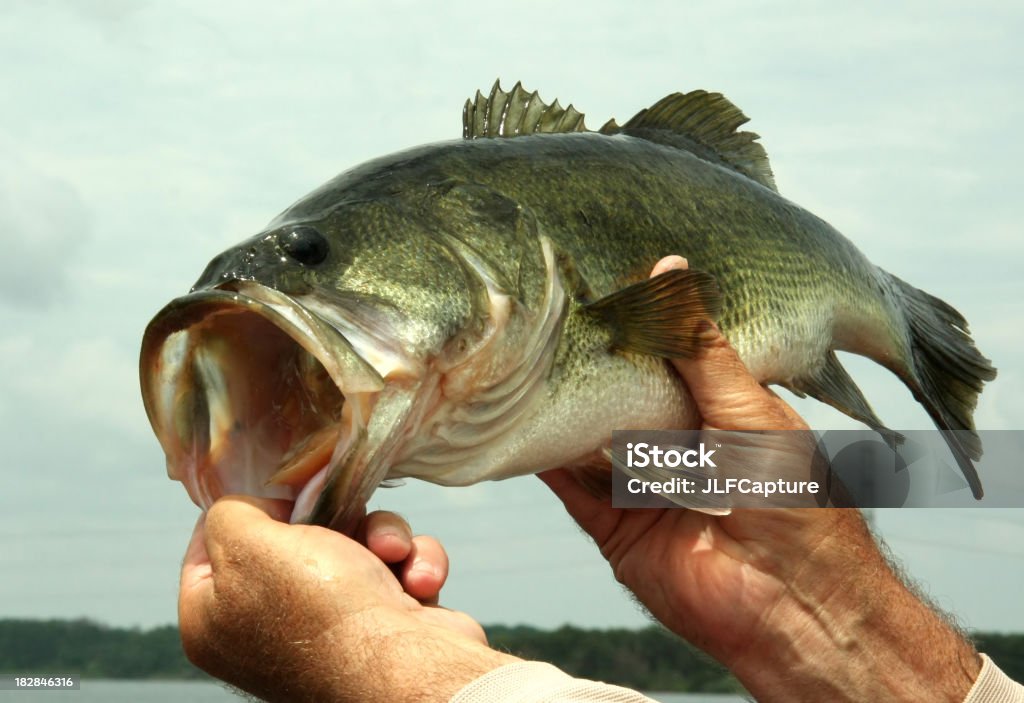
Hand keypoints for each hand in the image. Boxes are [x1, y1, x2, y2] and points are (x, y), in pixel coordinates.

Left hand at [178, 497, 517, 702]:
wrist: (408, 670)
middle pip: (294, 536)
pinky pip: (394, 570)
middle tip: (348, 517)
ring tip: (392, 553)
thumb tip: (258, 505)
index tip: (278, 491)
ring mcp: (328, 628)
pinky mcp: (383, 626)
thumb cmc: (321, 608)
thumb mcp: (247, 542)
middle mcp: (266, 628)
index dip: (246, 509)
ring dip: (384, 538)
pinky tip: (417, 582)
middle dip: (336, 518)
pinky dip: (411, 567)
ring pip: (355, 545)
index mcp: (214, 619)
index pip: (208, 544)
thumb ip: (230, 511)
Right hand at [540, 256, 979, 701]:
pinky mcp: (611, 523)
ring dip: (555, 408)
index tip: (586, 286)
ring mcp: (638, 483)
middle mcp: (670, 442)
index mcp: (711, 407)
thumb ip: (700, 349)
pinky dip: (541, 456)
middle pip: (614, 396)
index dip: (626, 328)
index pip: (658, 357)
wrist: (792, 603)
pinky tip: (513, 423)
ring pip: (584, 436)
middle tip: (537, 323)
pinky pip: (568, 484)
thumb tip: (669, 270)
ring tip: (514, 363)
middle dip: (583, 366)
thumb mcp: (748, 408)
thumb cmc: (790, 497)